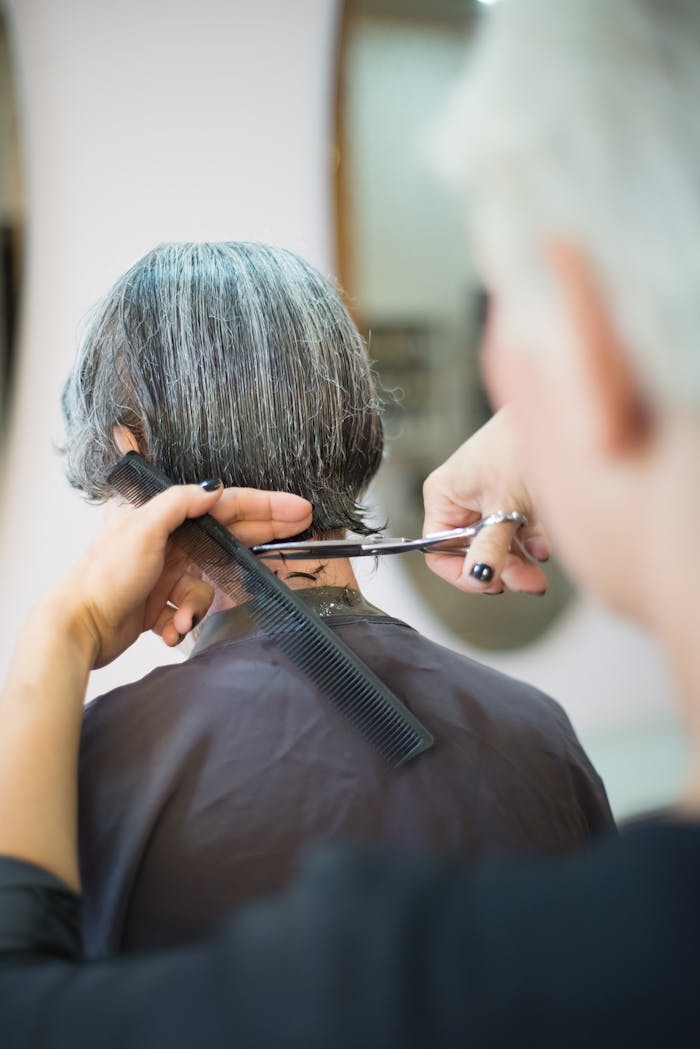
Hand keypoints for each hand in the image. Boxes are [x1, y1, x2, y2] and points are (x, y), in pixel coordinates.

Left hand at [51, 484, 312, 667]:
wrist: (79, 628)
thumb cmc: (103, 577)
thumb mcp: (142, 528)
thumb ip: (180, 503)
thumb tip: (214, 487)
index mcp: (162, 515)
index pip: (224, 504)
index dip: (264, 504)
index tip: (297, 508)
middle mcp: (167, 541)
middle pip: (227, 536)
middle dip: (261, 537)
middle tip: (300, 531)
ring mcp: (166, 573)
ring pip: (209, 584)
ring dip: (198, 603)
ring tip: (181, 615)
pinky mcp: (162, 604)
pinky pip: (191, 609)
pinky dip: (183, 621)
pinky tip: (167, 628)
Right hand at [422, 409, 549, 593]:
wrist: (559, 411)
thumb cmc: (519, 441)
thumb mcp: (503, 504)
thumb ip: (490, 546)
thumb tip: (478, 577)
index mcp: (444, 495)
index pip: (438, 548)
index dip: (461, 571)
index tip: (487, 582)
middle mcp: (464, 499)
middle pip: (474, 551)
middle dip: (503, 569)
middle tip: (527, 583)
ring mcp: (491, 500)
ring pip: (500, 545)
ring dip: (522, 559)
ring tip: (540, 568)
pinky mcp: (517, 499)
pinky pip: (520, 532)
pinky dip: (534, 541)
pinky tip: (545, 542)